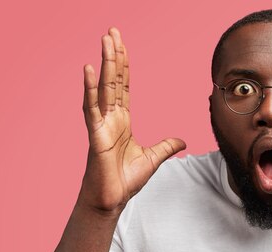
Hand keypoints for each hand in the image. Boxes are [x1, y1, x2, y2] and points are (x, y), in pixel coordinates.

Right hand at [80, 27, 185, 213]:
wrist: (112, 199)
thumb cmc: (125, 180)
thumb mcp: (153, 159)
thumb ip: (167, 146)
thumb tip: (183, 141)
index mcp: (122, 121)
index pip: (124, 86)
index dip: (124, 66)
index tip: (122, 45)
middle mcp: (111, 118)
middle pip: (113, 80)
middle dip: (114, 55)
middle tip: (112, 32)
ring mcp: (101, 124)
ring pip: (104, 87)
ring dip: (105, 63)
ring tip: (105, 41)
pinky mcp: (94, 134)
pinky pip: (91, 107)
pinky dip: (90, 88)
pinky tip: (89, 69)